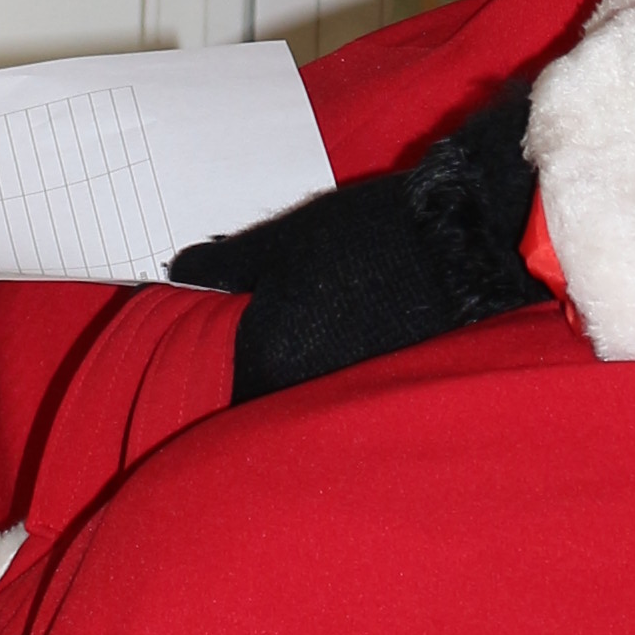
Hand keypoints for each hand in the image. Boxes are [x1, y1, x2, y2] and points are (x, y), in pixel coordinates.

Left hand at [172, 78, 549, 400]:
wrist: (457, 240)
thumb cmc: (361, 236)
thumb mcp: (276, 241)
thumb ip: (219, 266)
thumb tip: (178, 272)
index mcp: (268, 361)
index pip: (222, 391)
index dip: (216, 364)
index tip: (217, 338)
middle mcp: (305, 392)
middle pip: (265, 398)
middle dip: (259, 366)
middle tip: (265, 321)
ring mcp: (347, 394)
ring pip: (303, 394)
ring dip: (298, 368)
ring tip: (309, 320)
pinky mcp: (383, 385)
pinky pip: (340, 387)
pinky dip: (334, 364)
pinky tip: (345, 326)